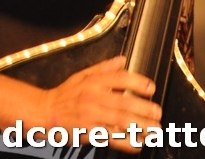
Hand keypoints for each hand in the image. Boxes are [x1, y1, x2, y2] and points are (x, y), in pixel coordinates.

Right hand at [44, 57, 160, 152]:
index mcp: (93, 81)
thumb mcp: (83, 74)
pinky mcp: (89, 132)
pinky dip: (125, 142)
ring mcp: (92, 116)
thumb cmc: (66, 93)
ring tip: (154, 130)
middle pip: (123, 102)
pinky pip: (110, 138)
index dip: (137, 82)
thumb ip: (104, 67)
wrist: (47, 111)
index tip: (151, 87)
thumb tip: (122, 60)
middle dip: (143, 108)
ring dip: (139, 126)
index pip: (119, 79)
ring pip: (119, 121)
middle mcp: (94, 97)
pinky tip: (138, 144)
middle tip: (157, 112)